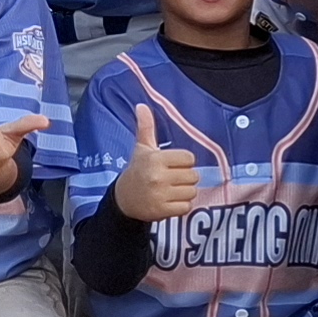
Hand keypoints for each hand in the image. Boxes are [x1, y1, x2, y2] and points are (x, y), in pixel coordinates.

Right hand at [112, 104, 200, 223]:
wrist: (124, 199)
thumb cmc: (137, 170)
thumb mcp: (141, 148)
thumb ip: (145, 127)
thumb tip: (141, 106)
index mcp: (155, 159)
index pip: (189, 158)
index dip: (183, 161)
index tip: (171, 165)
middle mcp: (158, 177)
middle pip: (193, 175)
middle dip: (185, 177)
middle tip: (171, 178)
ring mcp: (161, 195)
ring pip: (192, 191)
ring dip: (185, 192)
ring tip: (171, 190)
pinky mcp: (163, 211)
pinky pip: (186, 206)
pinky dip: (181, 205)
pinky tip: (170, 201)